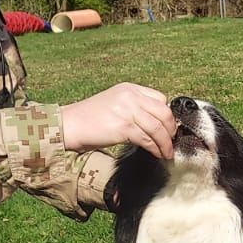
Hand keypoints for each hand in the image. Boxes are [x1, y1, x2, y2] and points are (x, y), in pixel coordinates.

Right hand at [61, 84, 175, 158]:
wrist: (70, 125)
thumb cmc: (90, 119)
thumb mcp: (115, 104)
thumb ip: (135, 108)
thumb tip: (156, 123)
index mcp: (129, 89)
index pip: (160, 99)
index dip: (167, 116)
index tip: (169, 128)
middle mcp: (130, 96)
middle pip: (163, 112)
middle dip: (171, 129)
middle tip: (172, 141)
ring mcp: (127, 110)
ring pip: (158, 127)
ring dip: (165, 143)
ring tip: (167, 152)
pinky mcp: (123, 126)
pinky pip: (147, 139)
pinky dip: (155, 148)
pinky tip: (156, 153)